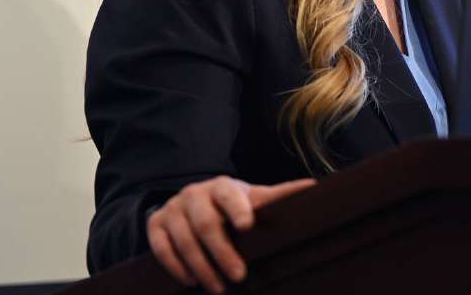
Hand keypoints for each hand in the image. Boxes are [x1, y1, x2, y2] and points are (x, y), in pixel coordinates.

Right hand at [146, 176, 314, 292]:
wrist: (194, 201)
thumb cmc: (233, 203)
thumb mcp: (254, 197)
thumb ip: (280, 195)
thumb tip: (315, 187)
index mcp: (222, 186)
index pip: (229, 195)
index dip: (237, 208)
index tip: (247, 225)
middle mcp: (194, 194)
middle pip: (206, 224)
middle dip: (222, 252)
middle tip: (239, 276)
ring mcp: (172, 208)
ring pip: (183, 240)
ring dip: (201, 267)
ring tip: (217, 287)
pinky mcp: (155, 223)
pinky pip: (161, 248)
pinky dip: (176, 267)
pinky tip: (191, 281)